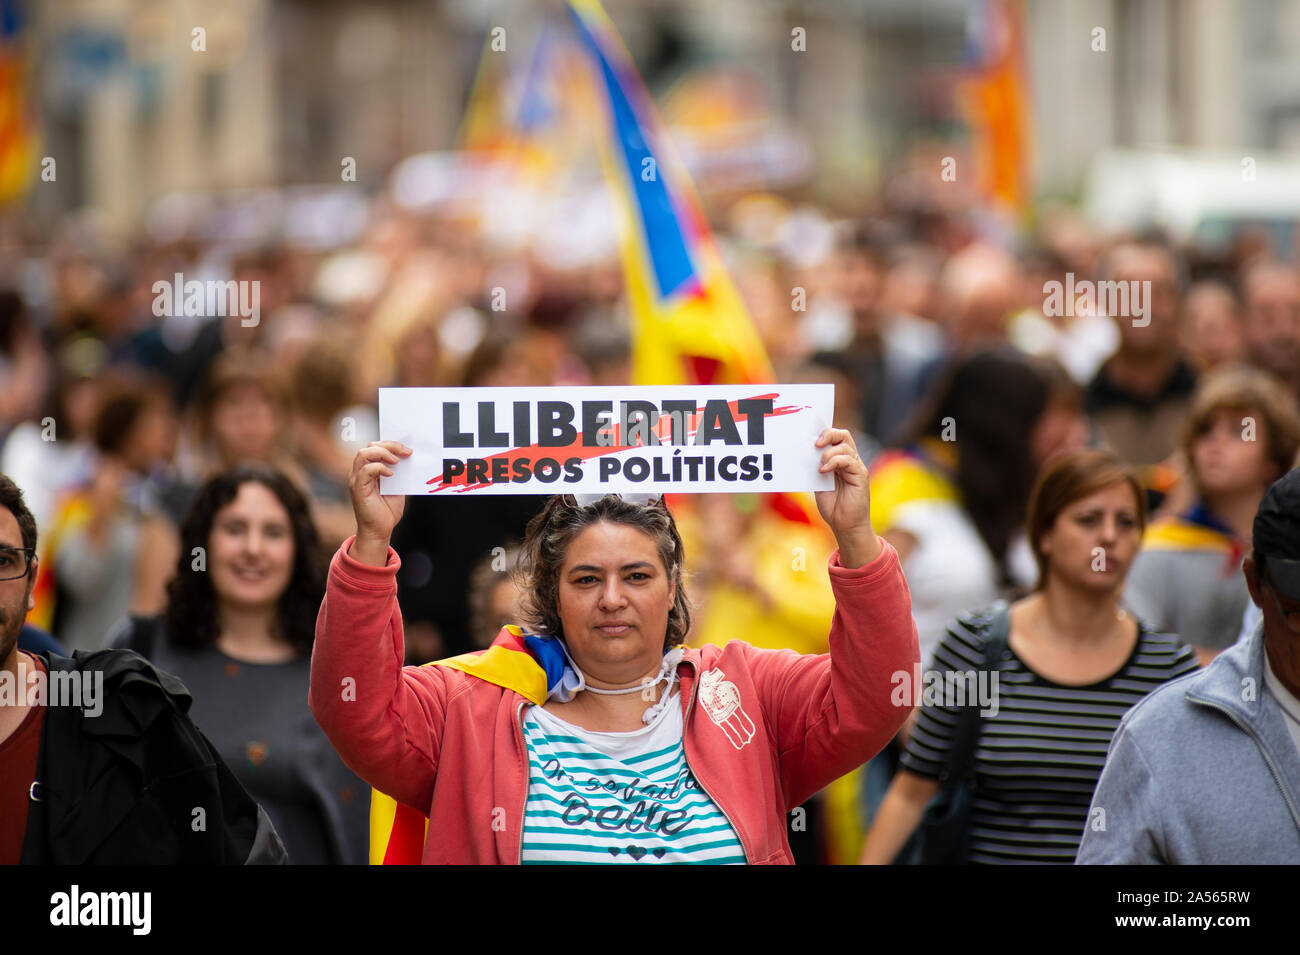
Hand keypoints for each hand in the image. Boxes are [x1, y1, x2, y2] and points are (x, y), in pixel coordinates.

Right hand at [348, 442, 410, 563]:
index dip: (390, 444)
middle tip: (405, 452)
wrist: (380, 530)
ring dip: (382, 453)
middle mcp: (360, 472)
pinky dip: (379, 468)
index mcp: (368, 470)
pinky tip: (391, 474)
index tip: (407, 449)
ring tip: (396, 461)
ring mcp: (357, 480)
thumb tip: (407, 457)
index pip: (374, 447)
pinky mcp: (358, 489)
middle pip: (369, 447)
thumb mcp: (397, 487)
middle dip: (388, 445)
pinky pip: (365, 470)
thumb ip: (398, 472)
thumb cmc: (387, 511)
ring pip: (363, 454)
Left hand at [813, 428, 880, 567]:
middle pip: (843, 436)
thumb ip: (816, 469)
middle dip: (828, 434)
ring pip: (845, 446)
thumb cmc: (833, 506)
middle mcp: (850, 461)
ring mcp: (856, 467)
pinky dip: (835, 461)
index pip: (836, 438)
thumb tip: (805, 454)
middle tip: (816, 444)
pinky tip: (824, 470)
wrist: (845, 526)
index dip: (825, 433)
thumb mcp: (819, 484)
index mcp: (840, 461)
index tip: (810, 437)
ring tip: (820, 465)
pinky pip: (849, 460)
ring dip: (829, 453)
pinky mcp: (861, 476)